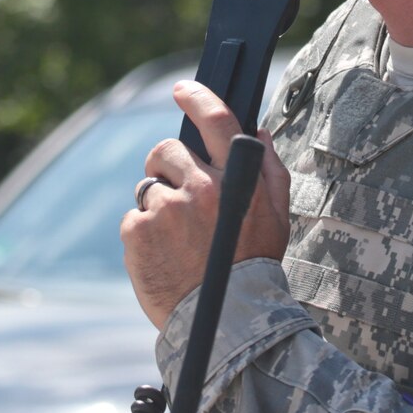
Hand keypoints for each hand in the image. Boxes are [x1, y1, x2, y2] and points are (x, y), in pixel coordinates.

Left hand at [120, 80, 290, 328]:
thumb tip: (258, 131)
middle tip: (176, 191)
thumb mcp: (277, 216)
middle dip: (166, 164)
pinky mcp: (139, 231)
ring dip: (158, 204)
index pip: (216, 119)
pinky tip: (164, 255)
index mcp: (235, 177)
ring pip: (148, 187)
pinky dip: (144, 233)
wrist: (226, 322)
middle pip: (167, 151)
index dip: (197, 97)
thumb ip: (270, 170)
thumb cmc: (255, 266)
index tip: (182, 90)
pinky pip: (135, 217)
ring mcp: (166, 209)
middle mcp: (199, 187)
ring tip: (177, 239)